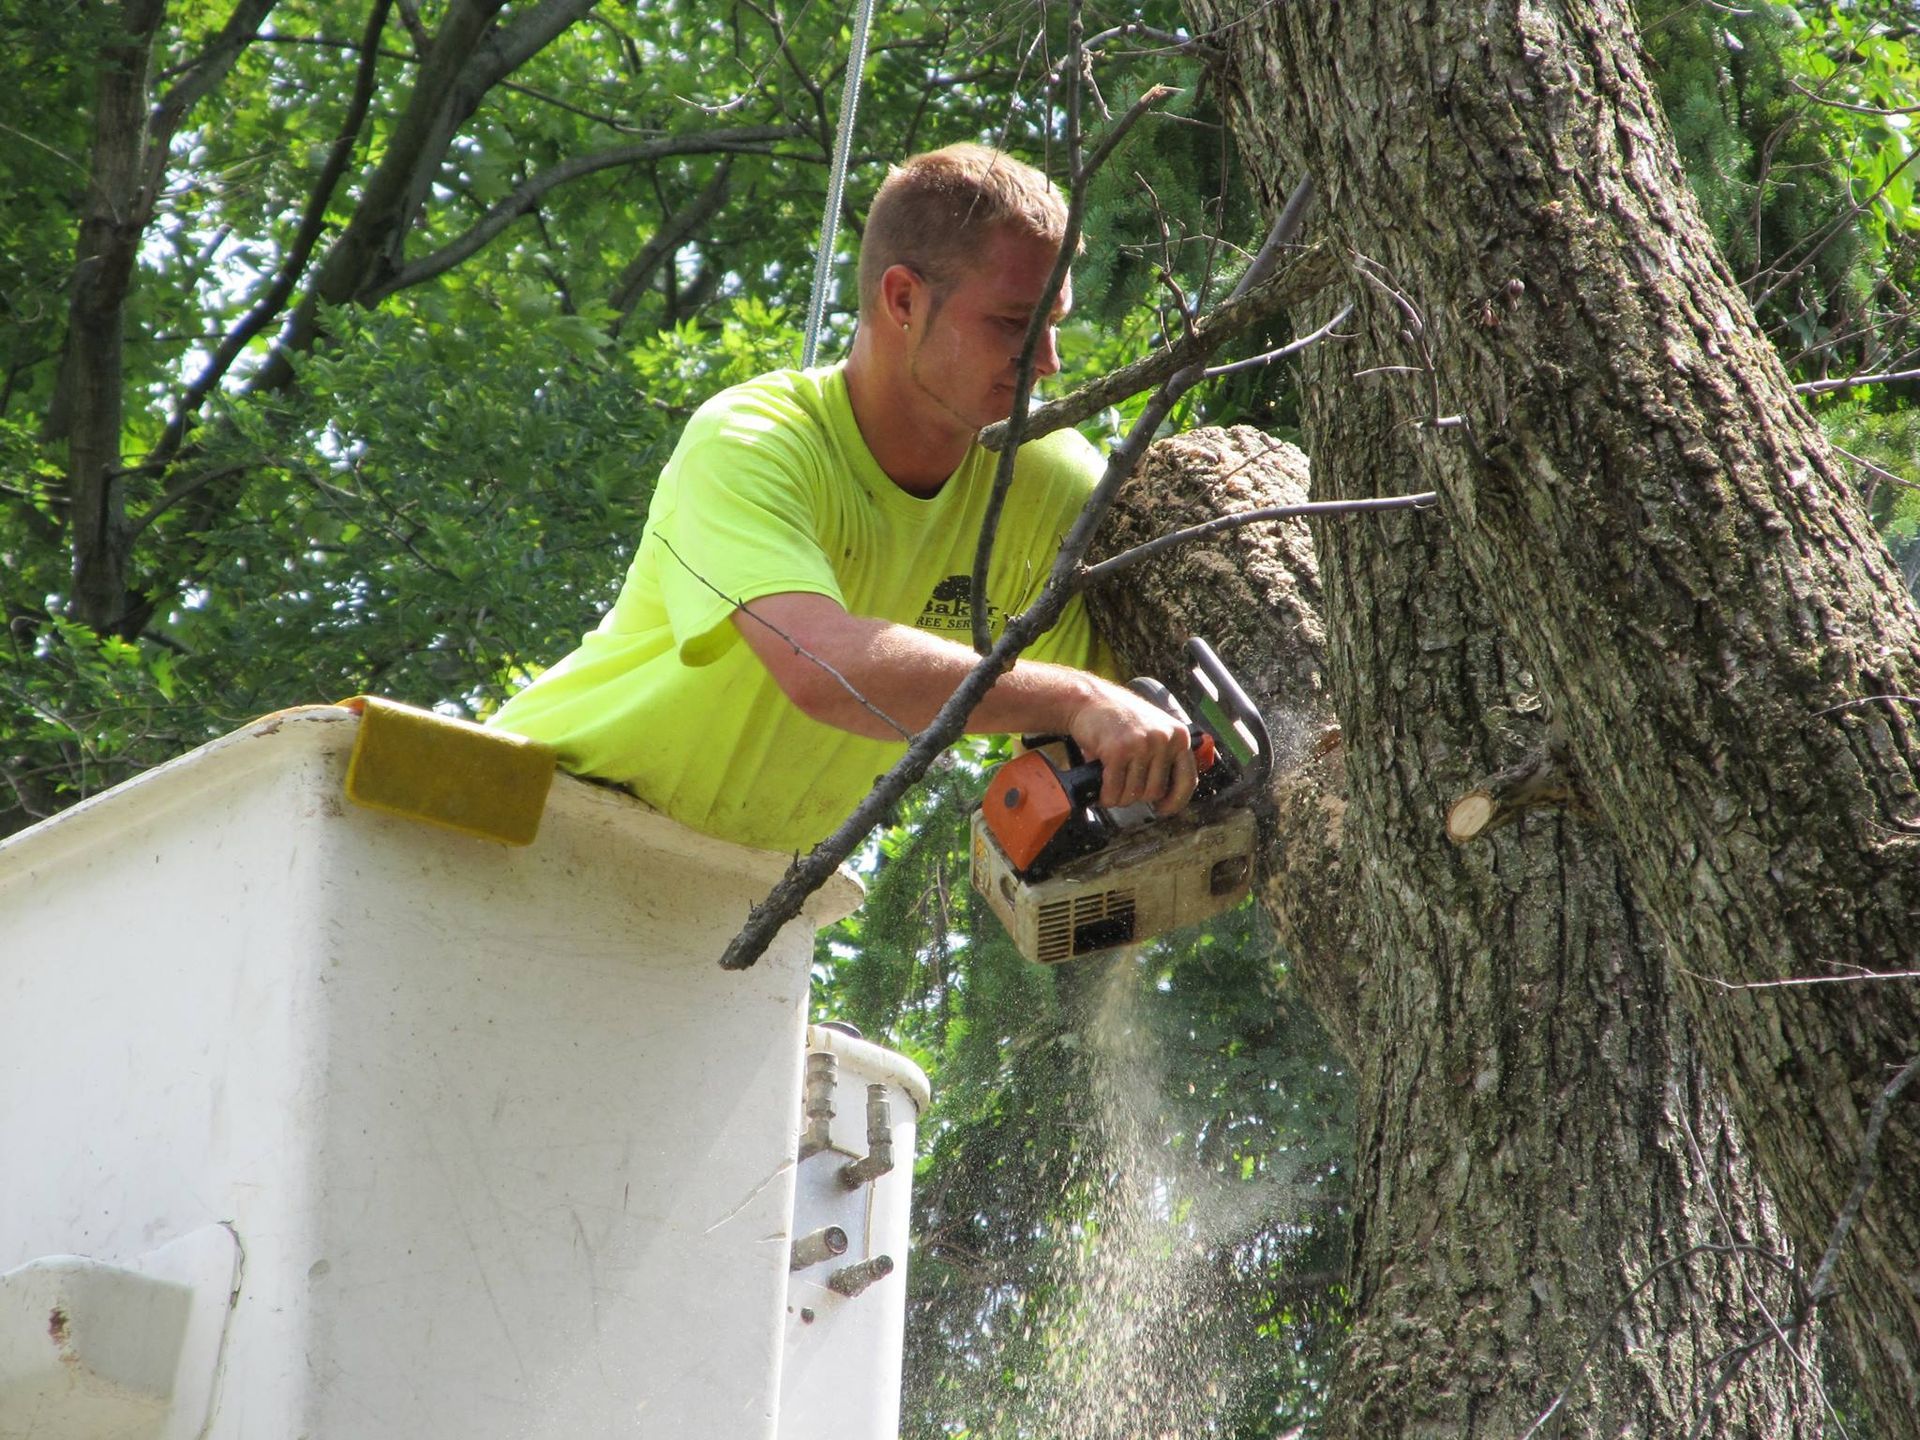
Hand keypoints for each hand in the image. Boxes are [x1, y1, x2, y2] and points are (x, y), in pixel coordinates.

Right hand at [1066, 679, 1199, 815]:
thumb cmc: (1118, 717)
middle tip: (1122, 785)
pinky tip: (1101, 789)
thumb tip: (1167, 793)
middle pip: (1154, 792)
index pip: (1187, 780)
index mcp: (1178, 735)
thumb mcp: (1153, 729)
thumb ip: (1165, 755)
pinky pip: (1114, 790)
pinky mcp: (1118, 750)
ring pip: (1133, 794)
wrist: (1088, 699)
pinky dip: (1105, 795)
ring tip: (1110, 783)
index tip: (1163, 809)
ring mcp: (1142, 744)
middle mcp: (1164, 739)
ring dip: (1118, 796)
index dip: (1175, 801)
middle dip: (1135, 795)